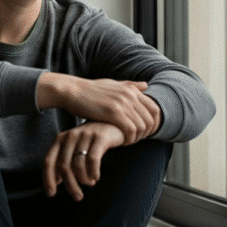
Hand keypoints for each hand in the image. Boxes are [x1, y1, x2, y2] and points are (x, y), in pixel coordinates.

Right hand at [37, 72, 161, 144]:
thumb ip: (129, 86)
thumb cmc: (90, 90)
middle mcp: (130, 95)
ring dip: (136, 138)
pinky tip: (120, 142)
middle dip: (146, 133)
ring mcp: (122, 103)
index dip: (154, 124)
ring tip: (126, 141)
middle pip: (151, 120)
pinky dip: (128, 139)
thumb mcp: (112, 84)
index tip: (144, 133)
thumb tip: (146, 85)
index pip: (155, 109)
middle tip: (135, 139)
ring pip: (142, 127)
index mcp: (131, 89)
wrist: (72, 91)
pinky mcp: (113, 112)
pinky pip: (130, 130)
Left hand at [42, 121, 123, 200]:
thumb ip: (65, 161)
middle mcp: (70, 136)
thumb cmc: (93, 140)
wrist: (115, 123)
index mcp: (60, 139)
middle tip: (77, 196)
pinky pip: (92, 159)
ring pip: (77, 165)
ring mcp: (84, 135)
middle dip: (70, 185)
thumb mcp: (76, 148)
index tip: (51, 194)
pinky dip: (93, 172)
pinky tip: (96, 177)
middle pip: (63, 166)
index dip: (48, 178)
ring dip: (83, 180)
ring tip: (89, 184)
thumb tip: (57, 182)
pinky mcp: (100, 137)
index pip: (49, 161)